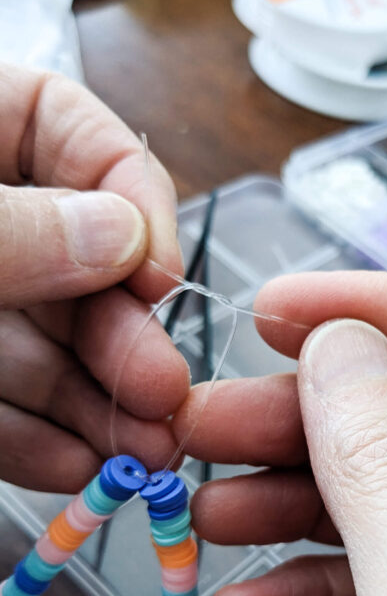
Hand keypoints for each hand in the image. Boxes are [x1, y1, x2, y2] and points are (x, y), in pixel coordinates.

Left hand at [0, 64, 188, 490]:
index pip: (61, 125)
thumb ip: (8, 228)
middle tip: (162, 392)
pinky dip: (34, 441)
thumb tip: (120, 238)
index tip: (156, 273)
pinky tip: (76, 470)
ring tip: (143, 454)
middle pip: (71, 260)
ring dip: (98, 404)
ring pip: (42, 345)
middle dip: (124, 336)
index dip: (128, 191)